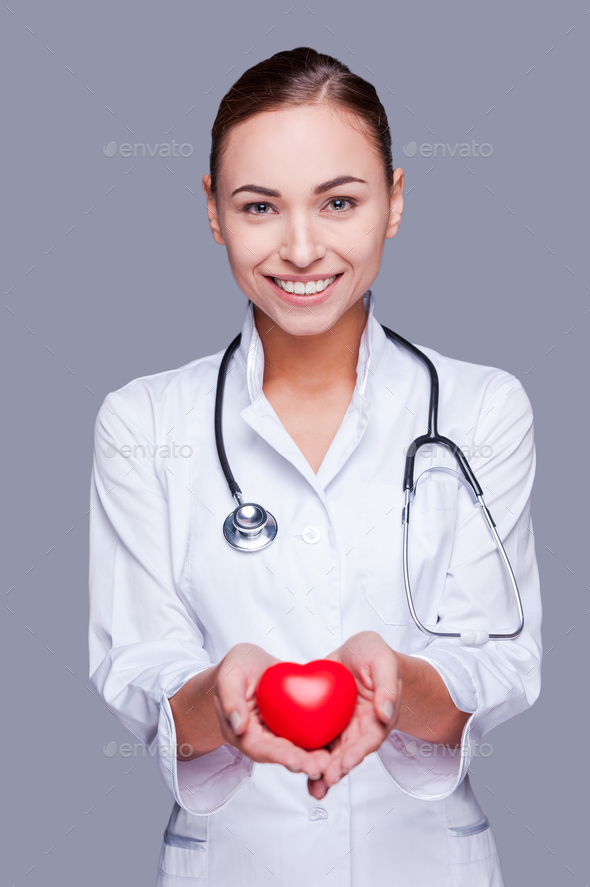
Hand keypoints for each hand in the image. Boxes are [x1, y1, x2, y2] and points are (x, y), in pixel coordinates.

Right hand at [213, 643, 330, 786]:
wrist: (248, 663)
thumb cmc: (235, 667)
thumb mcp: (230, 675)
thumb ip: (231, 699)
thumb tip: (238, 726)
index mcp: (243, 731)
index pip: (260, 748)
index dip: (278, 756)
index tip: (296, 762)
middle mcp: (261, 737)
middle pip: (281, 753)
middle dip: (301, 763)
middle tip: (320, 768)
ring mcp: (277, 731)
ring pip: (295, 748)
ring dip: (312, 758)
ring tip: (331, 764)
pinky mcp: (291, 722)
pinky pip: (305, 732)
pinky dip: (319, 740)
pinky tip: (336, 745)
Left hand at [308, 631, 400, 799]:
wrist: (357, 653)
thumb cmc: (374, 654)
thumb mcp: (383, 661)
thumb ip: (387, 685)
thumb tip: (385, 711)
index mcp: (378, 716)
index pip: (370, 738)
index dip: (358, 752)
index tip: (347, 763)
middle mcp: (360, 727)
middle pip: (349, 752)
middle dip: (338, 768)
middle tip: (325, 779)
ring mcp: (342, 727)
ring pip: (333, 753)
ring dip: (324, 771)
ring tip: (314, 787)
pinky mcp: (325, 723)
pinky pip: (317, 741)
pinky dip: (309, 756)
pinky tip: (298, 770)